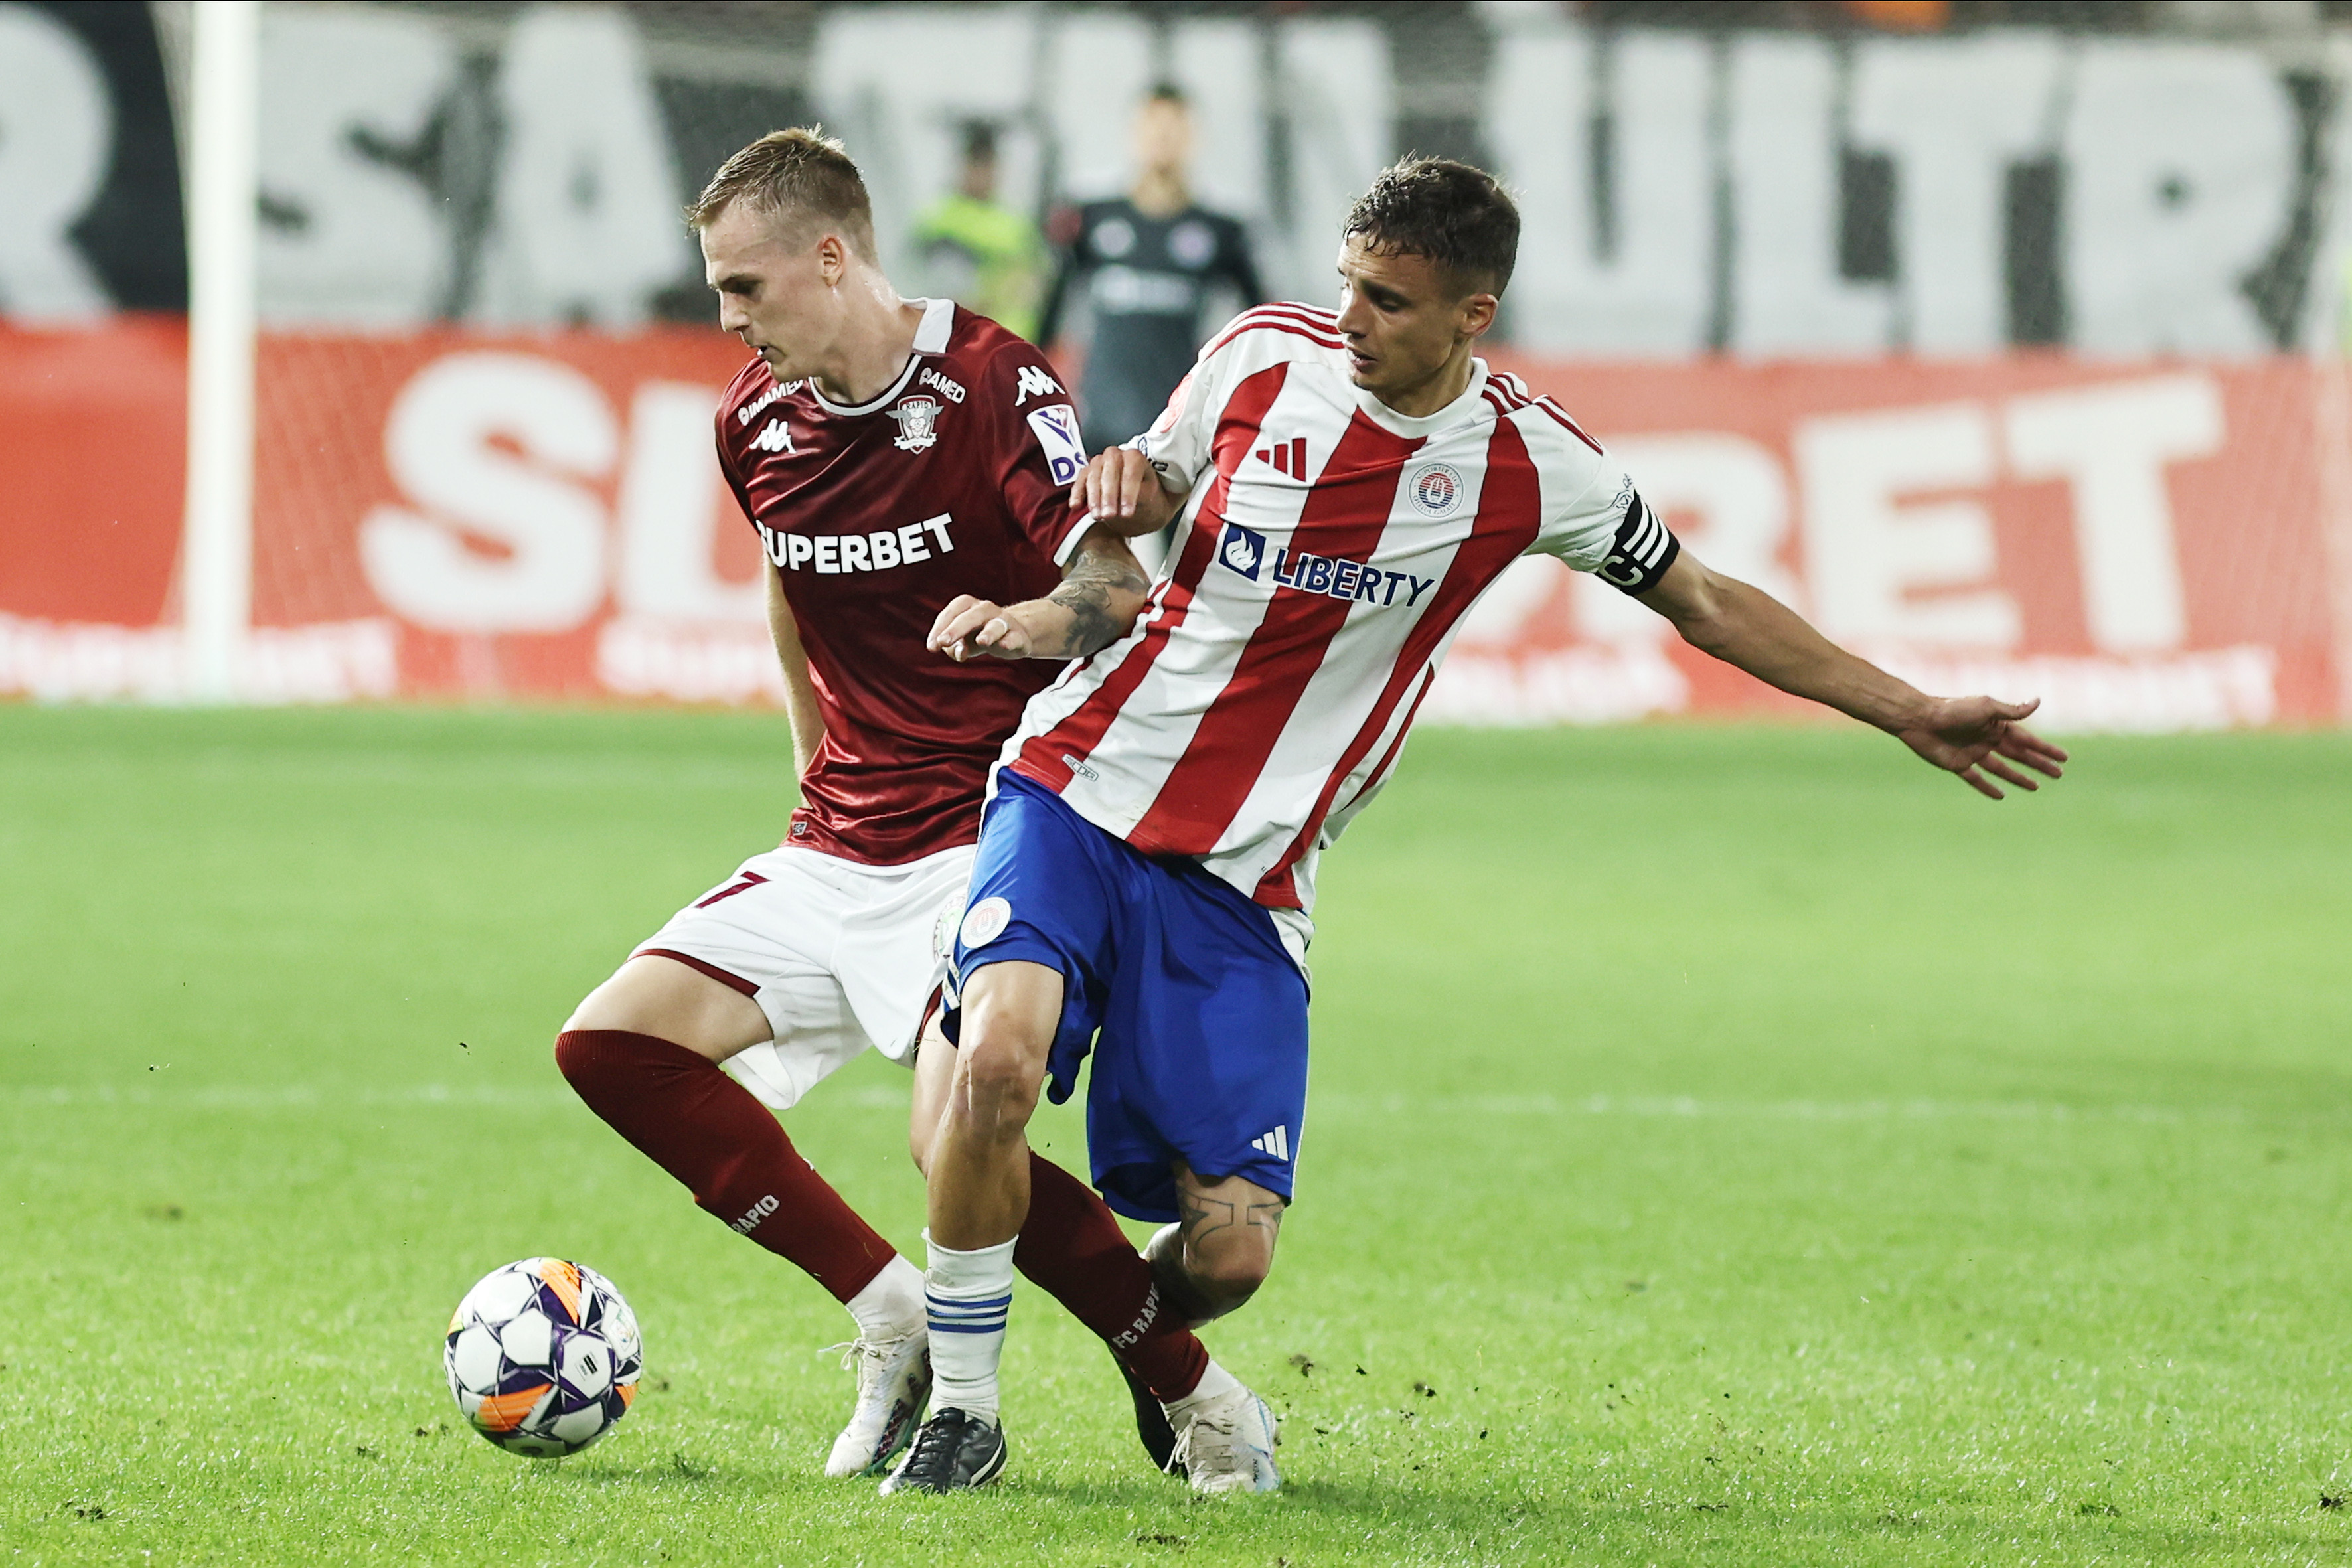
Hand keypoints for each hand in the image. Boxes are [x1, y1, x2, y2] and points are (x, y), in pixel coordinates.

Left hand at [927, 595, 1034, 661]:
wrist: (1011, 637)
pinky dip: (1010, 640)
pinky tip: (1003, 645)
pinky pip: (1015, 637)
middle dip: (956, 628)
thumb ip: (953, 648)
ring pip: (996, 624)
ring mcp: (1004, 622)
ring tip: (980, 641)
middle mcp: (986, 610)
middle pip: (972, 616)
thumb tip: (958, 652)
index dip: (940, 628)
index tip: (932, 646)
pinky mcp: (1019, 636)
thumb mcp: (961, 642)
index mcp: (968, 606)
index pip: (952, 612)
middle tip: (943, 642)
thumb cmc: (978, 636)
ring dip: (988, 632)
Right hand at [1069, 446, 1178, 533]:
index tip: (1127, 513)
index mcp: (1135, 457)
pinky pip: (1080, 480)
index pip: (1130, 473)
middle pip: (1110, 472)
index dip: (1128, 494)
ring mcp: (1100, 462)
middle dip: (1109, 496)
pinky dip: (1077, 493)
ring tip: (1098, 516)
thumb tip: (1128, 501)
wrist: (1137, 499)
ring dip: (1094, 498)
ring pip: (1093, 476)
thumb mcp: (1149, 497)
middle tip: (1109, 515)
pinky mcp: (1087, 472)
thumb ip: (1140, 495)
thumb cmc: (1145, 496)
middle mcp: (1116, 455)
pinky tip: (1075, 506)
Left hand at [1893, 696, 2068, 799]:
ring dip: (2018, 777)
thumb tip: (2038, 701)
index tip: (2064, 758)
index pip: (2027, 740)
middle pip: (2018, 755)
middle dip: (2038, 764)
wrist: (1919, 719)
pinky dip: (1987, 787)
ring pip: (2001, 768)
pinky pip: (1976, 779)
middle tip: (2058, 774)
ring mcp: (1972, 752)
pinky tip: (2001, 795)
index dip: (2045, 749)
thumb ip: (2011, 710)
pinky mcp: (1957, 764)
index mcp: (1996, 725)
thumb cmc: (1953, 709)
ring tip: (2036, 787)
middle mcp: (1986, 738)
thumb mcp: (1986, 708)